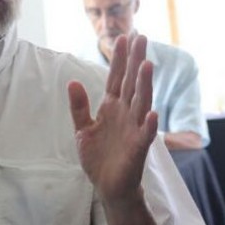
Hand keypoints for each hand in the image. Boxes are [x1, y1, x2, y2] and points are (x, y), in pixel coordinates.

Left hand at [68, 34, 157, 205]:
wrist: (108, 186)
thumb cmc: (98, 158)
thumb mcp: (82, 129)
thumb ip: (79, 107)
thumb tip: (72, 81)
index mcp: (112, 107)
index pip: (117, 78)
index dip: (120, 59)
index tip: (123, 38)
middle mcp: (125, 114)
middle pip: (132, 83)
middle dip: (136, 61)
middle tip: (141, 38)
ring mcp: (133, 129)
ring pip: (141, 102)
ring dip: (145, 85)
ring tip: (147, 65)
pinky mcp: (137, 148)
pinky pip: (144, 134)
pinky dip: (148, 125)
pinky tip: (152, 113)